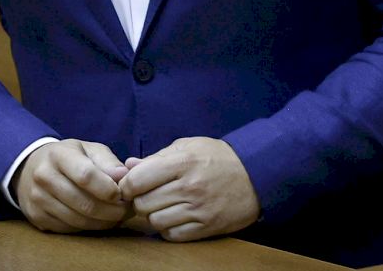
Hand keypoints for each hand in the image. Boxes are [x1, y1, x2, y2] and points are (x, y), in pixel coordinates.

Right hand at [14, 140, 130, 232]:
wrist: (31, 167)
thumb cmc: (69, 157)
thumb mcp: (88, 149)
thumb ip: (107, 161)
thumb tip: (124, 176)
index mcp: (58, 155)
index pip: (85, 176)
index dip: (107, 189)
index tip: (123, 194)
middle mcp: (44, 177)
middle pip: (84, 203)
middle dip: (112, 211)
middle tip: (128, 210)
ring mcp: (37, 199)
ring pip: (77, 220)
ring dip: (103, 222)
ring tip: (118, 216)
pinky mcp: (36, 217)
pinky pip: (69, 229)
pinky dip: (88, 227)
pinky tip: (99, 220)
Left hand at [119, 137, 259, 241]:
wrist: (255, 174)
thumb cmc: (218, 157)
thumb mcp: (189, 146)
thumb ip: (157, 157)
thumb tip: (128, 167)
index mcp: (183, 162)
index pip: (137, 180)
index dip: (127, 184)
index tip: (130, 184)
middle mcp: (190, 187)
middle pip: (143, 203)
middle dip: (140, 199)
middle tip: (149, 194)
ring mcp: (199, 210)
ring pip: (155, 221)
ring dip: (155, 214)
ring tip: (165, 204)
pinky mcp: (207, 227)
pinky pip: (172, 235)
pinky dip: (169, 228)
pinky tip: (176, 216)